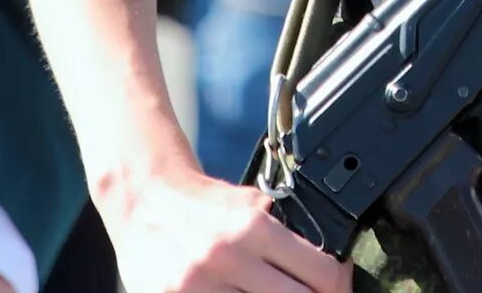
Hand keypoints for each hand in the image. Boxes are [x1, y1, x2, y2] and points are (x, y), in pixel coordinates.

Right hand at [103, 162, 348, 292]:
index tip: (338, 287)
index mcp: (254, 227)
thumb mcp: (248, 203)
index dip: (338, 285)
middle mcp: (228, 256)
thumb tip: (329, 263)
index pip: (321, 272)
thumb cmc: (200, 204)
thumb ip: (283, 229)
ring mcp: (199, 285)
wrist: (142, 198)